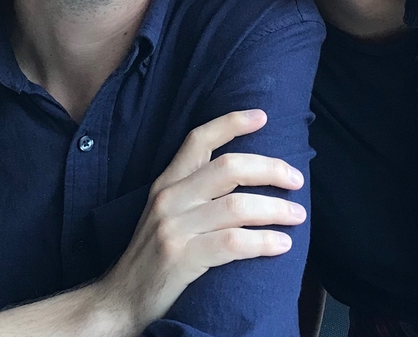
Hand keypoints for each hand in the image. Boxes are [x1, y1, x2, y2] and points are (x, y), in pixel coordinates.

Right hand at [98, 109, 306, 329]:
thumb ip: (195, 194)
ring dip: (275, 209)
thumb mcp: (166, 215)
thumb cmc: (154, 258)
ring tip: (296, 215)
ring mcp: (174, 228)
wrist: (121, 300)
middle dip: (270, 169)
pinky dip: (263, 242)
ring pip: (237, 206)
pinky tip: (281, 245)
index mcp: (166, 184)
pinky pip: (233, 243)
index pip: (198, 140)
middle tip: (296, 180)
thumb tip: (247, 177)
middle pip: (229, 168)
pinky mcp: (181, 258)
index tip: (262, 116)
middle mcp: (169, 199)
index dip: (231, 123)